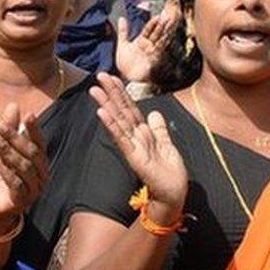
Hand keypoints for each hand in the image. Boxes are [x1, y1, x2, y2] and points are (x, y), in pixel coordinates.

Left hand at [0, 103, 49, 223]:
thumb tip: (13, 105)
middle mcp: (41, 175)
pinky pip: (16, 184)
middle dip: (16, 138)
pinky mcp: (22, 201)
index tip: (28, 114)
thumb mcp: (2, 150)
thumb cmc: (0, 177)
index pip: (39, 142)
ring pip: (24, 167)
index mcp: (39, 162)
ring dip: (9, 153)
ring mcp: (34, 190)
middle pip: (32, 153)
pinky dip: (5, 170)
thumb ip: (10, 129)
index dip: (34, 129)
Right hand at [91, 72, 186, 221]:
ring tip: (95, 90)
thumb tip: (154, 113)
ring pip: (118, 121)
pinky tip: (102, 113)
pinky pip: (121, 138)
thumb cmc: (170, 173)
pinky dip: (111, 125)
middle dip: (111, 93)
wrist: (173, 194)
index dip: (122, 93)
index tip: (113, 78)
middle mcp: (135, 137)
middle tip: (99, 75)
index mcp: (144, 133)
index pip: (131, 108)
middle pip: (122, 110)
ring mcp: (132, 146)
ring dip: (106, 105)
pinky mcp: (133, 156)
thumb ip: (160, 130)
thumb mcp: (167, 145)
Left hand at [114, 1, 176, 82]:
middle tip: (167, 17)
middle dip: (162, 26)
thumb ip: (123, 31)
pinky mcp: (153, 60)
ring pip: (160, 41)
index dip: (153, 23)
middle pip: (156, 33)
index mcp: (141, 41)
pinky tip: (167, 40)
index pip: (148, 29)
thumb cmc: (125, 62)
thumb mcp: (122, 44)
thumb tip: (121, 18)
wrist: (126, 76)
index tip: (157, 16)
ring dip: (165, 34)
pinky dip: (163, 46)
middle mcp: (148, 45)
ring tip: (170, 26)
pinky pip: (159, 52)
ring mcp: (151, 52)